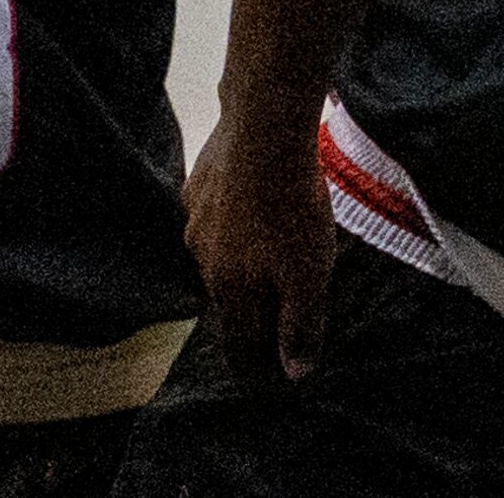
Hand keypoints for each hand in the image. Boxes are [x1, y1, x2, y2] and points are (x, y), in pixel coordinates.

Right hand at [185, 116, 336, 381]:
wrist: (263, 131)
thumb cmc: (291, 208)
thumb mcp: (308, 274)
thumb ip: (300, 325)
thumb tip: (294, 372)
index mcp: (229, 287)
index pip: (235, 340)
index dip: (248, 360)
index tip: (256, 372)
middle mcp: (202, 257)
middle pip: (222, 297)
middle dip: (242, 311)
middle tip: (261, 315)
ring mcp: (195, 217)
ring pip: (212, 254)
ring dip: (232, 262)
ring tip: (253, 259)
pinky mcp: (197, 181)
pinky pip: (211, 213)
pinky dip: (227, 220)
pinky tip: (244, 206)